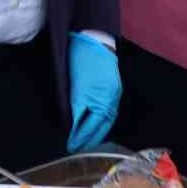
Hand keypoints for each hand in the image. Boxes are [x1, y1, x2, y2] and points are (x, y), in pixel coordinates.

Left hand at [66, 34, 120, 153]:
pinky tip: (100, 128)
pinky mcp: (116, 91)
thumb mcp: (72, 81)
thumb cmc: (80, 56)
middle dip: (87, 139)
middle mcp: (104, 98)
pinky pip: (112, 113)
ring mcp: (112, 95)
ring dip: (98, 134)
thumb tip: (72, 120)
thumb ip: (73, 102)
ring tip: (89, 143)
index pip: (84, 123)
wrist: (96, 39)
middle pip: (97, 126)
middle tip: (77, 148)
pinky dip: (106, 123)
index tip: (70, 144)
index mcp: (91, 96)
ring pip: (107, 121)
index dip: (77, 136)